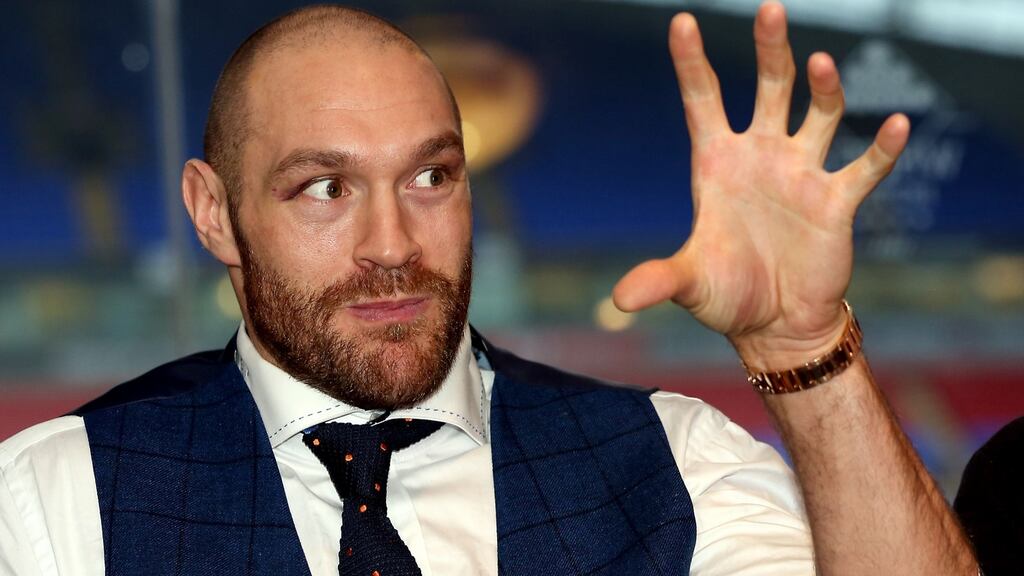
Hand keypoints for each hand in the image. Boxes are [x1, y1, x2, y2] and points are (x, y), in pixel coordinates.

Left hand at [612, 1, 909, 367]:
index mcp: (717, 164)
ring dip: (823, 89)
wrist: (775, 325)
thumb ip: (659, 280)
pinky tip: (897, 124)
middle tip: (770, 10)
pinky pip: (865, 168)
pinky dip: (883, 148)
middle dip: (771, 49)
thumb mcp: (690, 283)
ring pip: (819, 114)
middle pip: (769, 87)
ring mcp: (802, 174)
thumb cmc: (727, 296)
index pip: (703, 100)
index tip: (682, 21)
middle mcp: (762, 157)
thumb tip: (619, 301)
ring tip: (819, 63)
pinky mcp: (837, 202)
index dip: (692, 61)